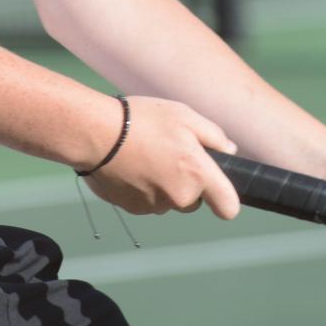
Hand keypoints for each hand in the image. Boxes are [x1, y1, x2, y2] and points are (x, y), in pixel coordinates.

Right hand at [84, 97, 239, 219]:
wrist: (95, 134)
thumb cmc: (142, 120)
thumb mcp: (185, 115)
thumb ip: (214, 136)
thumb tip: (229, 151)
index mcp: (197, 174)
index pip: (228, 208)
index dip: (225, 198)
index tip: (216, 187)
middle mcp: (179, 197)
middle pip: (194, 200)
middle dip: (187, 182)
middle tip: (169, 152)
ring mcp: (154, 206)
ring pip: (169, 200)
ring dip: (163, 184)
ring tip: (146, 155)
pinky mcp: (133, 209)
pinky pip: (147, 202)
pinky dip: (143, 188)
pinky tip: (131, 165)